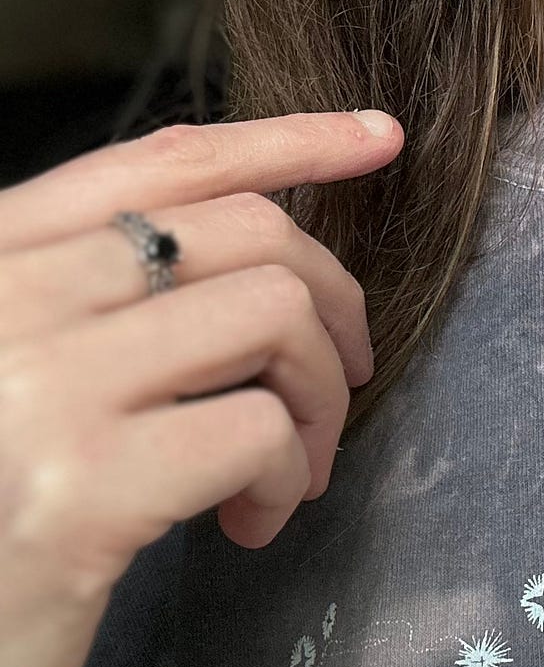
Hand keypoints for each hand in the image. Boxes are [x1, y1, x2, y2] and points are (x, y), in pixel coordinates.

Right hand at [0, 110, 402, 666]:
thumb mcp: (27, 380)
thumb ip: (106, 305)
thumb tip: (267, 254)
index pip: (158, 162)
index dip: (288, 137)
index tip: (383, 139)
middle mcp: (5, 298)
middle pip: (244, 232)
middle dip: (333, 302)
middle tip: (342, 382)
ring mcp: (38, 388)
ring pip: (272, 314)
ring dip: (322, 398)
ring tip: (292, 473)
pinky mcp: (80, 492)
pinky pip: (260, 431)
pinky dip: (287, 479)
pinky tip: (249, 528)